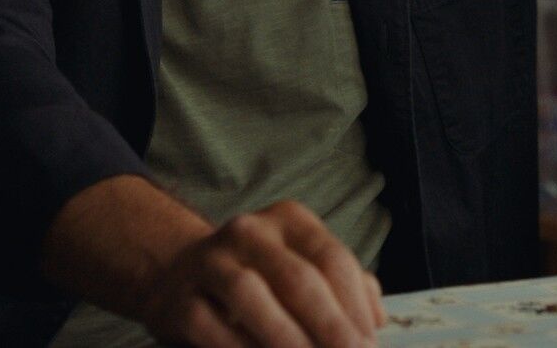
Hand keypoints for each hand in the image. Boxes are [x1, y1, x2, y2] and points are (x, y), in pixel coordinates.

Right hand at [138, 200, 384, 347]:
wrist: (179, 276)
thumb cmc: (260, 277)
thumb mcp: (302, 267)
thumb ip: (345, 286)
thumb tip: (377, 319)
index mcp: (289, 220)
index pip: (332, 258)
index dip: (355, 306)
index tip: (370, 345)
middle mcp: (249, 232)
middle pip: (297, 277)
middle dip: (330, 326)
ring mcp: (209, 261)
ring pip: (249, 294)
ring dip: (285, 336)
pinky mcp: (179, 298)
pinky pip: (210, 325)